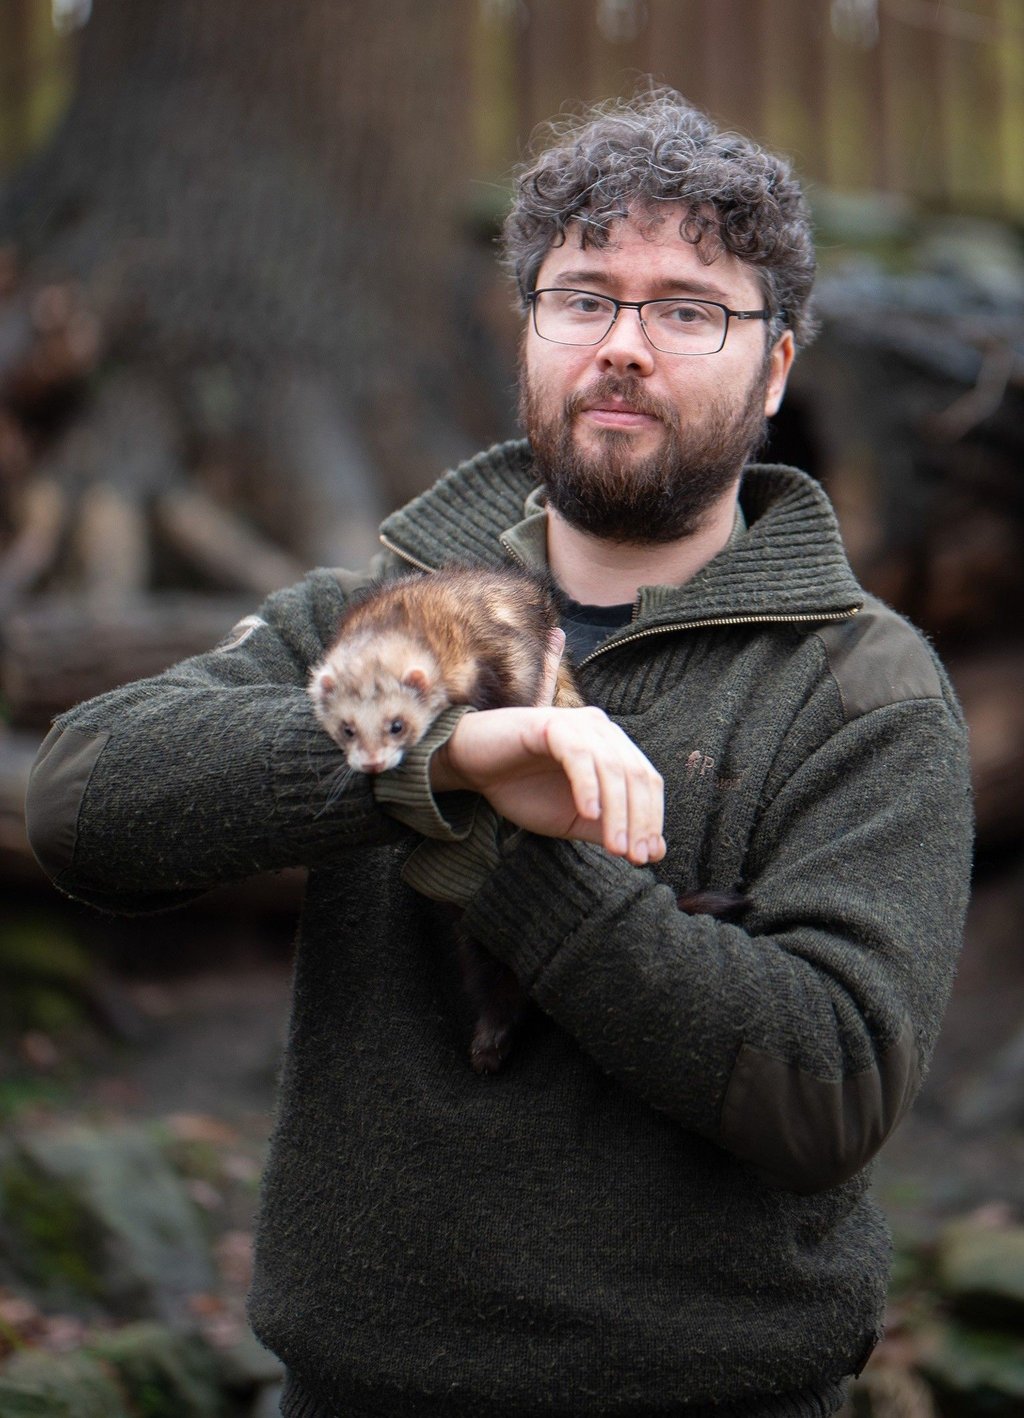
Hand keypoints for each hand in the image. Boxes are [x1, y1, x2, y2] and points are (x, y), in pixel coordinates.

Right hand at [431, 630, 664, 864]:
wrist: (472, 765)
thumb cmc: (524, 788)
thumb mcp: (572, 818)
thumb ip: (610, 830)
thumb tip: (655, 851)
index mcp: (614, 748)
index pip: (648, 782)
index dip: (651, 820)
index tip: (646, 857)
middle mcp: (602, 730)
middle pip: (636, 775)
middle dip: (639, 820)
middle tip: (634, 857)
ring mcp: (577, 724)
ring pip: (611, 768)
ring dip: (617, 811)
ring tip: (615, 847)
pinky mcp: (550, 724)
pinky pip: (577, 756)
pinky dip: (587, 785)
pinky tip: (588, 813)